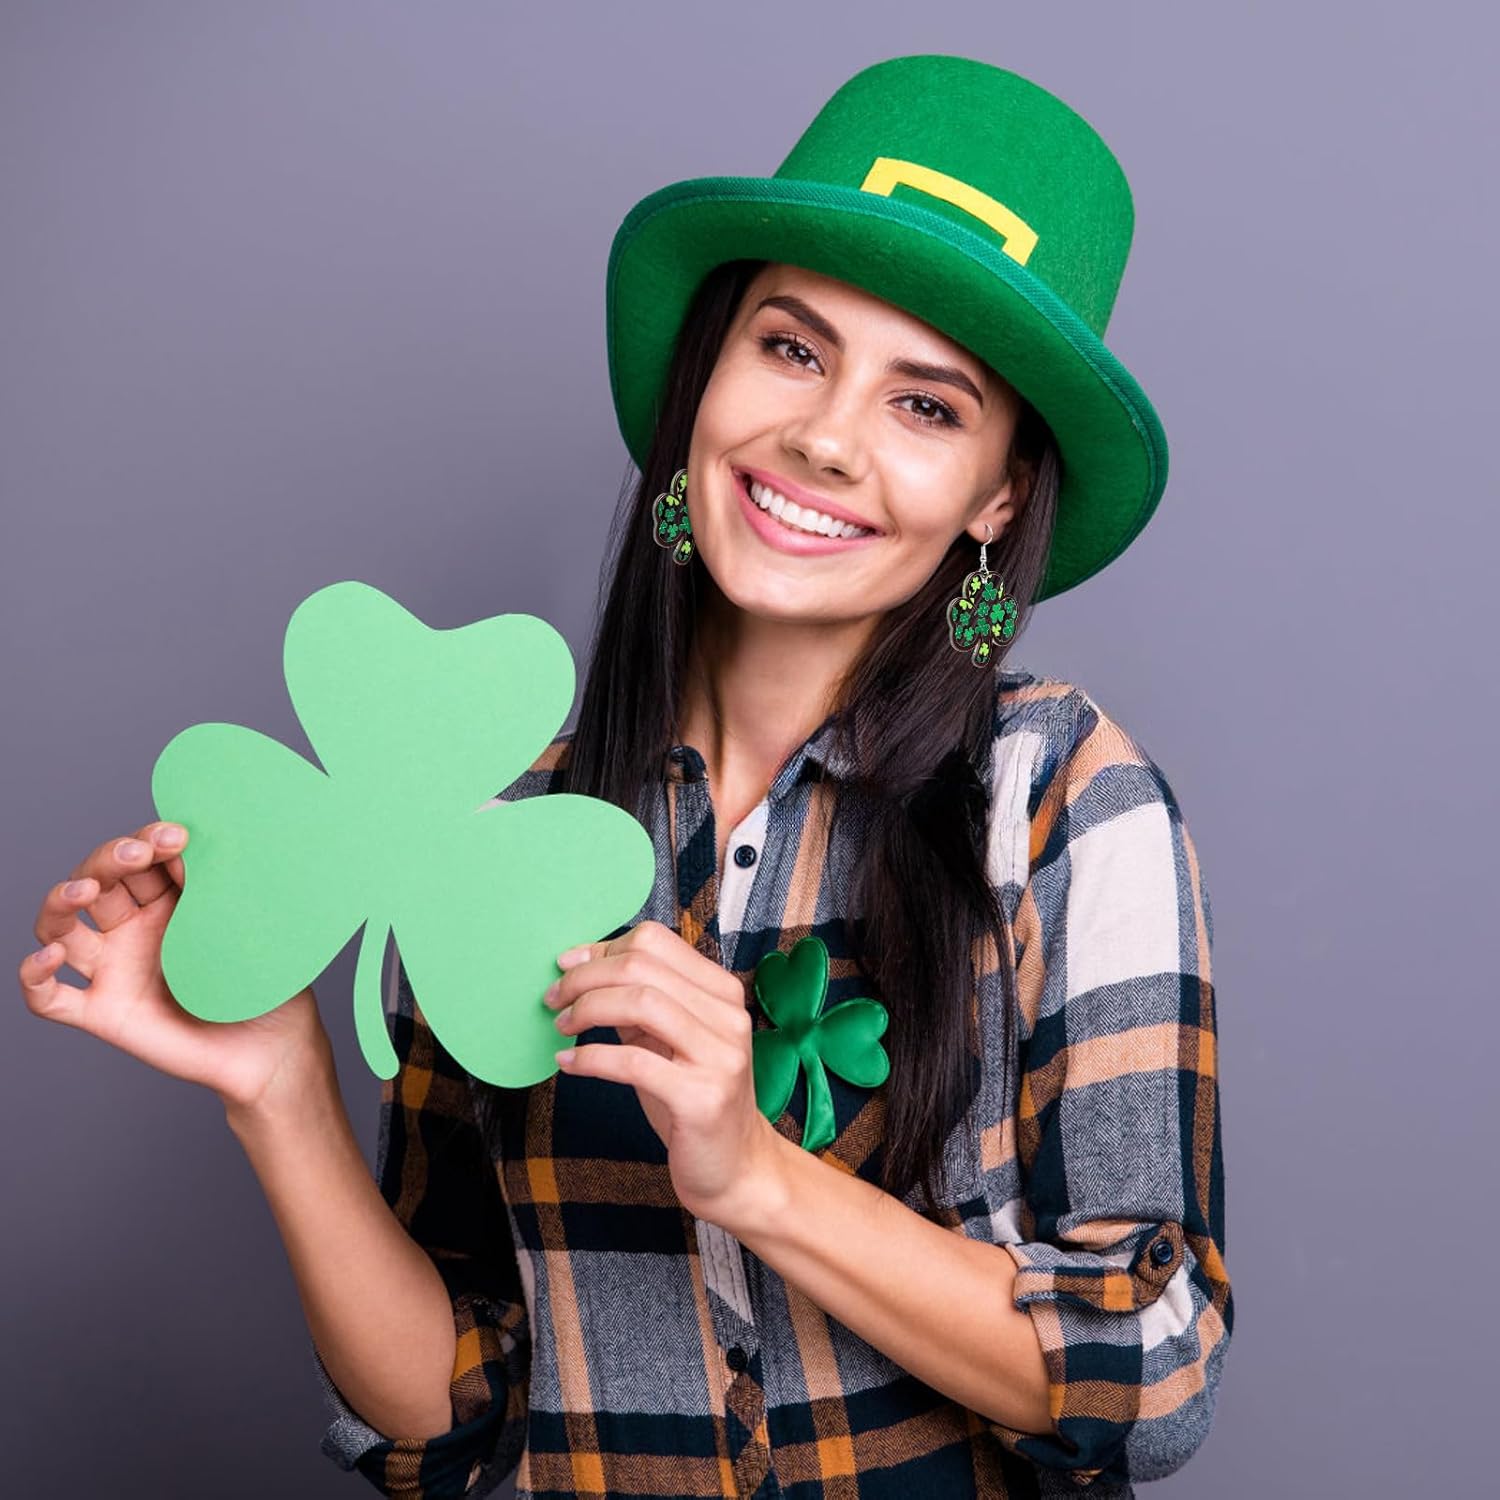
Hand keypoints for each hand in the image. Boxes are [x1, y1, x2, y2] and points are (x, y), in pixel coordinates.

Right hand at [18, 821, 330, 1115]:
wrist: (271, 1048)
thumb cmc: (267, 983)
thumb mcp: (248, 928)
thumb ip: (217, 889)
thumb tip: (190, 847)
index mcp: (169, 902)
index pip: (138, 857)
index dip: (147, 840)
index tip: (177, 836)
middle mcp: (133, 930)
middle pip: (96, 881)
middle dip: (111, 858)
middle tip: (141, 853)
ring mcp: (113, 969)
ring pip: (59, 928)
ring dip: (60, 901)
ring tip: (85, 892)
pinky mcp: (102, 1013)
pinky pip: (49, 998)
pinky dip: (34, 976)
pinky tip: (50, 957)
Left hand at [544, 919, 782, 1225]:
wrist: (738, 1168)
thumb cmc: (695, 1099)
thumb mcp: (670, 1041)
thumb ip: (639, 1003)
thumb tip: (582, 969)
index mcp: (722, 993)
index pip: (656, 941)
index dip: (603, 948)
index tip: (568, 965)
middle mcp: (728, 1017)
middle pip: (642, 966)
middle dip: (586, 977)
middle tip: (554, 997)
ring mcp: (720, 1056)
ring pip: (641, 1002)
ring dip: (587, 1009)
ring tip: (561, 1026)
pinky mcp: (702, 1098)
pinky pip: (633, 1062)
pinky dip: (590, 1057)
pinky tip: (568, 1064)